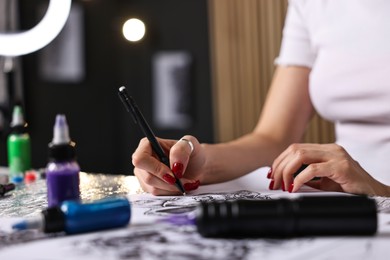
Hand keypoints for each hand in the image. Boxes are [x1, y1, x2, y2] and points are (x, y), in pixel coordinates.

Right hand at [132, 135, 205, 194]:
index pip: (141, 159)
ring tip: (186, 182)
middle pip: (148, 177)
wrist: (197, 168)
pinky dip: (172, 193)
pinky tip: (180, 186)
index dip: (156, 169)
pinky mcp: (149, 187)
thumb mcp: (190, 144)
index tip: (173, 174)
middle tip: (185, 181)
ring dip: (173, 188)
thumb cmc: (192, 154)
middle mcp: (143, 160)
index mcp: (148, 145)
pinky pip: (158, 195)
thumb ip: (181, 150)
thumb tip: (174, 165)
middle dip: (169, 182)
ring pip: (153, 189)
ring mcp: (144, 175)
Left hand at [269, 143, 389, 195]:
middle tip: (274, 182)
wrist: (375, 194)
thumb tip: (286, 180)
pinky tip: (295, 187)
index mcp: (325, 150)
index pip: (295, 149)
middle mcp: (330, 149)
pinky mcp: (341, 167)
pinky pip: (313, 169)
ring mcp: (336, 156)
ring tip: (283, 185)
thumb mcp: (324, 181)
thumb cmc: (351, 187)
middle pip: (295, 150)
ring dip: (287, 171)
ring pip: (301, 155)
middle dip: (280, 166)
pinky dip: (300, 178)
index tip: (272, 174)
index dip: (280, 161)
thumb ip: (307, 177)